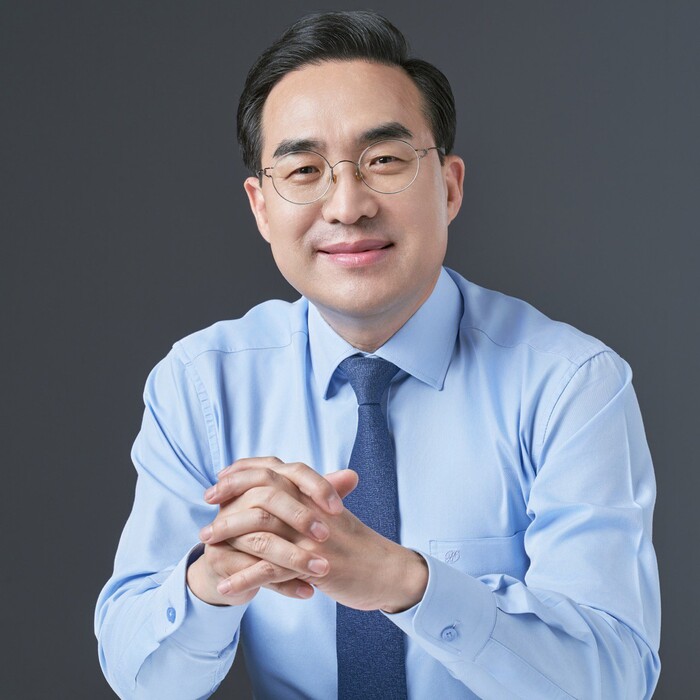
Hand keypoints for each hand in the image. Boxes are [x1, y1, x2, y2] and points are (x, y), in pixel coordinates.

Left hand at [202, 458, 427, 612]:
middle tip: (207, 512)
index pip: (274, 471)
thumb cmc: (359, 546)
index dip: (244, 473)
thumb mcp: (334, 516)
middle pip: (263, 494)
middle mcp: (313, 508)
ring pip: (262, 529)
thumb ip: (310, 499)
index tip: (220, 481)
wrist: (388, 572)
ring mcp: (313, 536)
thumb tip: (283, 490)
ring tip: (206, 550)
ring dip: (229, 538)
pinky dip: (245, 578)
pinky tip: (226, 586)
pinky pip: (272, 569)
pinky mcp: (314, 564)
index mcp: (316, 494)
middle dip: (229, 501)